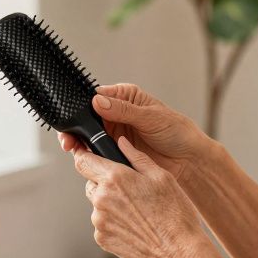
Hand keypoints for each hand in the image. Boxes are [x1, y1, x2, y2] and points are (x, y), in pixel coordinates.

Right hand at [58, 84, 210, 184]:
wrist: (188, 161)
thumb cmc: (177, 133)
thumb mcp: (151, 117)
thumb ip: (124, 110)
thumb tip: (99, 101)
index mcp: (126, 97)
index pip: (97, 96)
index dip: (83, 105)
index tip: (74, 114)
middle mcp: (117, 113)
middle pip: (87, 116)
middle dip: (76, 126)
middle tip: (69, 137)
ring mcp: (115, 133)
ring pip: (89, 134)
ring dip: (79, 140)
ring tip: (73, 147)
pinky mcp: (116, 151)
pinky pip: (97, 150)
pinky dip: (89, 154)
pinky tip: (85, 157)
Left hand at [73, 135, 216, 257]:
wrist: (178, 253)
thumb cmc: (175, 214)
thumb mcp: (162, 177)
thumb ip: (137, 157)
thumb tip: (121, 142)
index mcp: (115, 178)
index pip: (83, 160)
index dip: (84, 155)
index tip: (89, 154)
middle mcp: (101, 199)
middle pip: (91, 182)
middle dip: (104, 181)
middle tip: (130, 188)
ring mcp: (99, 221)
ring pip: (98, 204)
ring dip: (110, 203)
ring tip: (138, 211)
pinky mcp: (102, 239)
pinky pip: (102, 223)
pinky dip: (114, 221)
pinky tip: (135, 225)